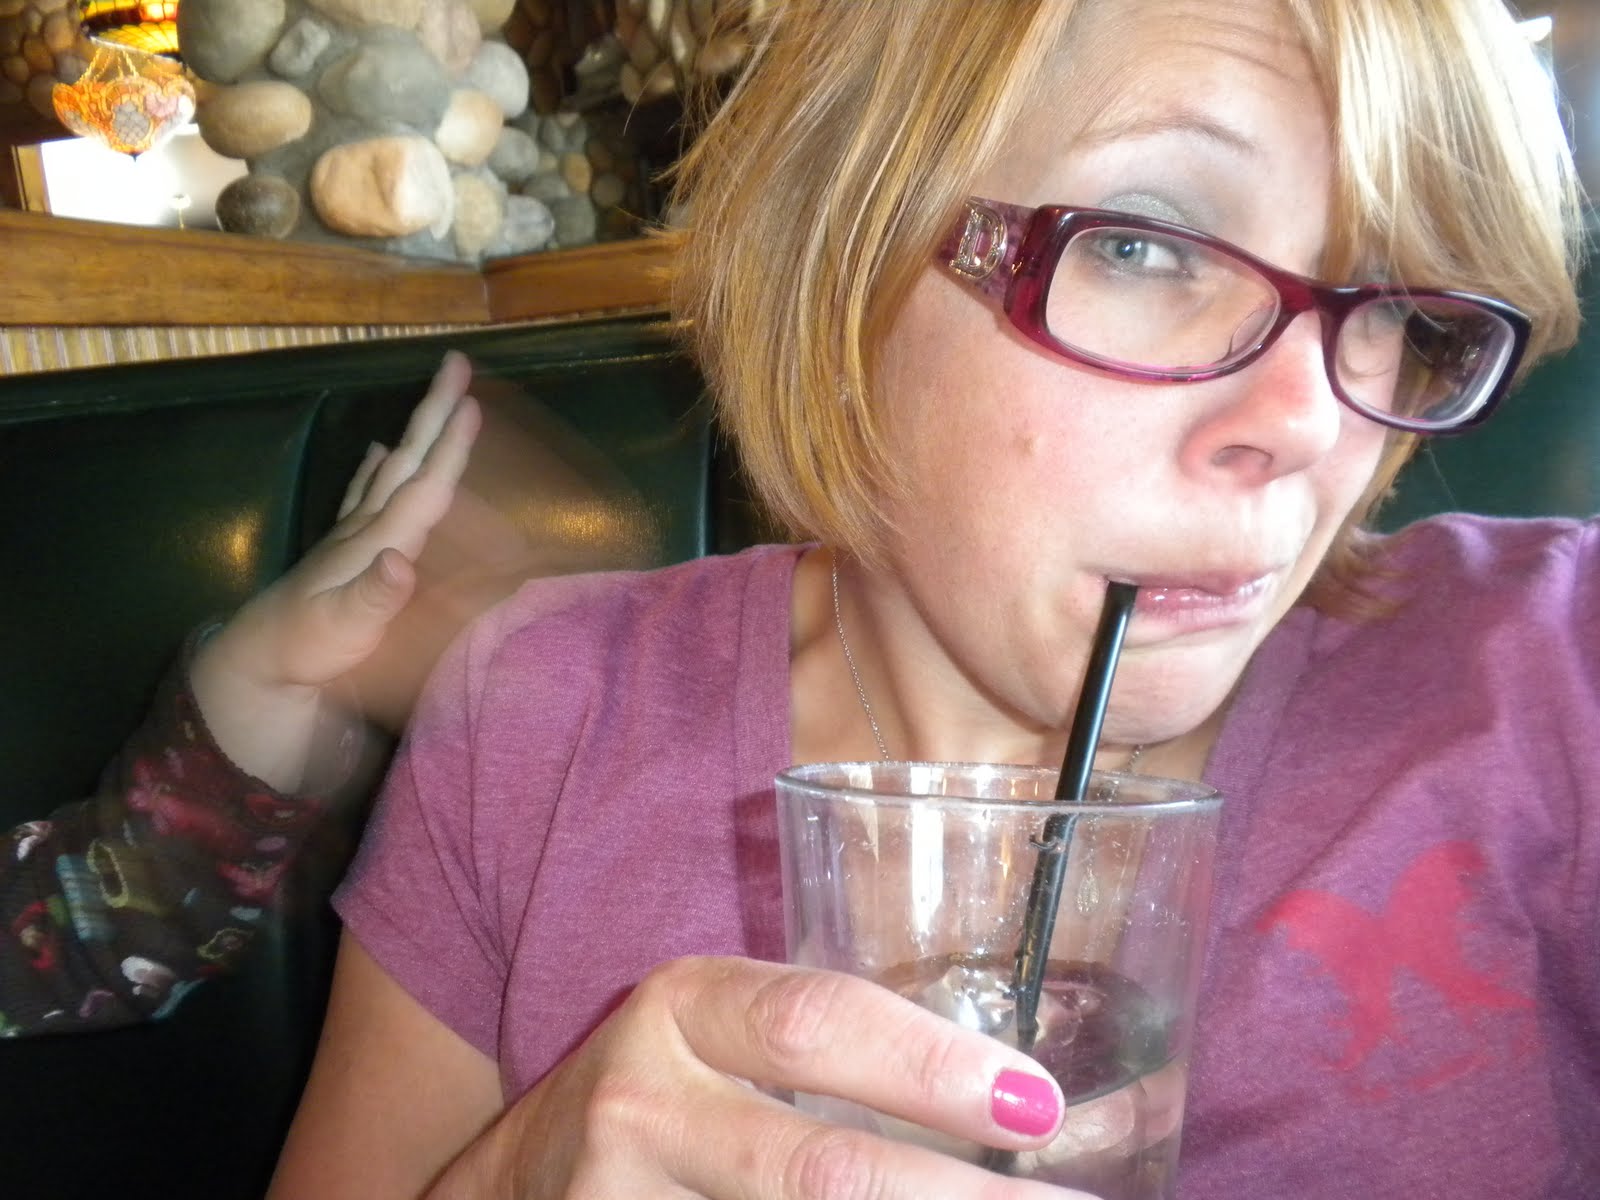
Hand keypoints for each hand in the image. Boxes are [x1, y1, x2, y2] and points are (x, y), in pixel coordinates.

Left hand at [191, 352, 480, 790]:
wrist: (258, 664)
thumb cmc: (307, 650)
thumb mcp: (344, 629)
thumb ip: (376, 595)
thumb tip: (403, 559)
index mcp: (377, 543)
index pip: (423, 487)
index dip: (450, 447)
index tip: (472, 402)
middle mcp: (367, 528)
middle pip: (410, 461)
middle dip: (436, 414)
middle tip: (457, 364)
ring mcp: (353, 536)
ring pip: (393, 471)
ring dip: (417, 433)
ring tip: (436, 399)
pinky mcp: (343, 550)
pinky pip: (366, 496)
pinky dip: (376, 470)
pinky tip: (379, 453)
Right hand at [426, 956, 1094, 1199]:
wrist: (519, 1178)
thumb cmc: (665, 1090)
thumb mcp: (721, 1034)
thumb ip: (831, 1049)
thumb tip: (1025, 1110)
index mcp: (685, 1008)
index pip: (813, 1024)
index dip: (931, 1066)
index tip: (1036, 1105)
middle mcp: (643, 1104)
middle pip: (817, 1170)